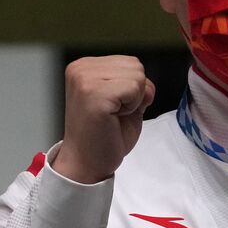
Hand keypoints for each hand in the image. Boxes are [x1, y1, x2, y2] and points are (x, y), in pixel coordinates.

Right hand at [52, 56, 155, 183]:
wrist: (86, 164)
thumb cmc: (102, 137)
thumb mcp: (121, 101)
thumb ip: (133, 84)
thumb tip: (146, 81)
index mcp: (84, 67)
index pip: (130, 62)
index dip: (133, 89)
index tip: (113, 108)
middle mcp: (80, 68)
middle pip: (136, 66)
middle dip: (135, 93)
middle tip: (114, 114)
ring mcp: (85, 79)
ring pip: (137, 76)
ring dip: (133, 100)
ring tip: (113, 116)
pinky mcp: (93, 93)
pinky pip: (134, 88)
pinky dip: (132, 106)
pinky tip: (113, 118)